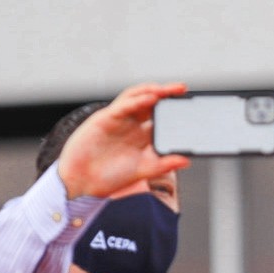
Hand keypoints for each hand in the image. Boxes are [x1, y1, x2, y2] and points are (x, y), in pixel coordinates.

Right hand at [57, 82, 191, 199]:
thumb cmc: (111, 177)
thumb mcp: (143, 171)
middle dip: (167, 95)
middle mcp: (133, 125)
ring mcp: (120, 120)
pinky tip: (150, 98)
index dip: (175, 111)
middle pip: (152, 104)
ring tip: (168, 89)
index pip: (163, 119)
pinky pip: (123, 105)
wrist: (82, 182)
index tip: (191, 107)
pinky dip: (137, 100)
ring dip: (152, 91)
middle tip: (183, 89)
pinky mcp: (106, 118)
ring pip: (137, 99)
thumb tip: (186, 160)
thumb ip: (164, 164)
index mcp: (144, 137)